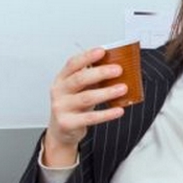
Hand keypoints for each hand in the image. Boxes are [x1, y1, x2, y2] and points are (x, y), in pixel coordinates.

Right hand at [43, 48, 126, 166]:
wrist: (61, 131)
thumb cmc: (74, 106)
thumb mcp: (80, 90)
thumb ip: (92, 79)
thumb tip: (116, 69)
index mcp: (62, 79)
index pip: (72, 64)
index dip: (87, 56)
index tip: (102, 51)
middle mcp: (59, 92)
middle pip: (80, 79)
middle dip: (101, 73)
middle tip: (118, 70)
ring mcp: (61, 107)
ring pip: (86, 98)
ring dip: (107, 92)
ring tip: (123, 88)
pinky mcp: (68, 123)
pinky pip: (90, 117)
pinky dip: (107, 114)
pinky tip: (119, 110)